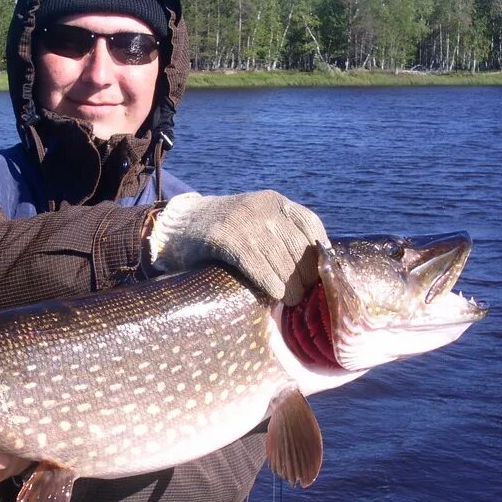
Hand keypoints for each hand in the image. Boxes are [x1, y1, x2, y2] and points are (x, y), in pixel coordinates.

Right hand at [148, 191, 326, 305]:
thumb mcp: (256, 224)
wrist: (180, 225)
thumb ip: (281, 237)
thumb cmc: (223, 234)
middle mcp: (263, 206)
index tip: (322, 274)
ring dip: (290, 283)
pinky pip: (255, 262)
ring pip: (279, 256)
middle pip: (297, 245)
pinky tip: (275, 294)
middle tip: (307, 295)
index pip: (310, 224)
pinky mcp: (224, 235)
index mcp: (275, 202)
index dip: (319, 252)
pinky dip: (268, 280)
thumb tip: (315, 270)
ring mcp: (243, 219)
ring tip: (292, 300)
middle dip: (306, 274)